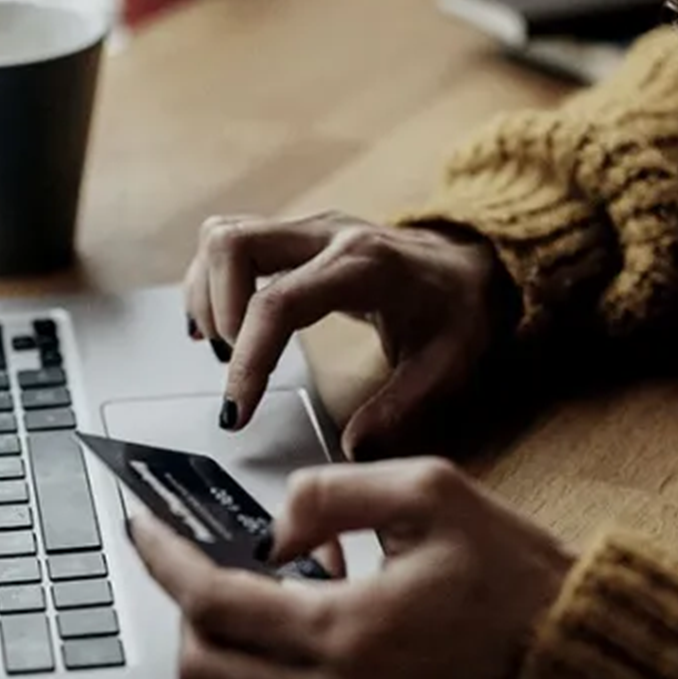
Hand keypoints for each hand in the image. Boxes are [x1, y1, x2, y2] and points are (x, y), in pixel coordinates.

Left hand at [130, 457, 572, 678]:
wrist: (581, 658)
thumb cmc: (515, 572)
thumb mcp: (431, 491)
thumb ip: (332, 492)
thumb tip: (272, 528)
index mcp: (349, 630)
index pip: (214, 603)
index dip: (165, 560)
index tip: (140, 526)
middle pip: (204, 666)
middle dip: (184, 608)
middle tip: (195, 557)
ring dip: (237, 633)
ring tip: (279, 576)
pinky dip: (285, 656)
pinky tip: (326, 609)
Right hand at [184, 211, 500, 458]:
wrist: (470, 265)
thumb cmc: (457, 311)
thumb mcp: (447, 366)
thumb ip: (400, 409)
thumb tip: (352, 450)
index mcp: (364, 267)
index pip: (279, 303)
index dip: (248, 359)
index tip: (237, 411)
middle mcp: (327, 235)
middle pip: (233, 245)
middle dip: (217, 312)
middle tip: (232, 364)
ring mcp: (306, 229)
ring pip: (223, 236)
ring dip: (207, 294)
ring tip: (226, 347)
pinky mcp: (292, 234)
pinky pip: (229, 240)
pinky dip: (210, 281)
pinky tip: (219, 325)